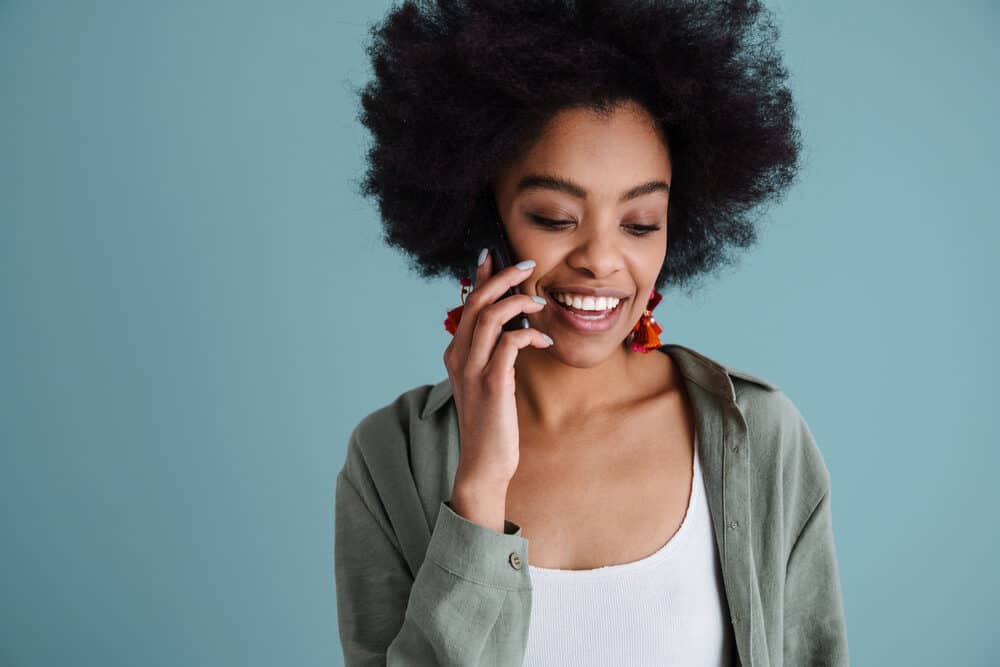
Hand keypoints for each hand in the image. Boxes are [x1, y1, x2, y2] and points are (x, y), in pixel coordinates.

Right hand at [442, 248, 552, 493]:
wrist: (484, 464)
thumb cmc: (491, 424)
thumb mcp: (488, 382)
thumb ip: (492, 354)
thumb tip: (512, 327)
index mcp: (456, 353)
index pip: (467, 304)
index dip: (481, 276)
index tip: (494, 255)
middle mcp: (459, 356)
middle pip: (477, 302)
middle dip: (502, 277)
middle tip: (527, 265)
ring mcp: (473, 370)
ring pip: (491, 317)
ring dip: (519, 302)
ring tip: (540, 302)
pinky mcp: (492, 384)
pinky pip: (510, 344)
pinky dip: (529, 335)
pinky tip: (544, 341)